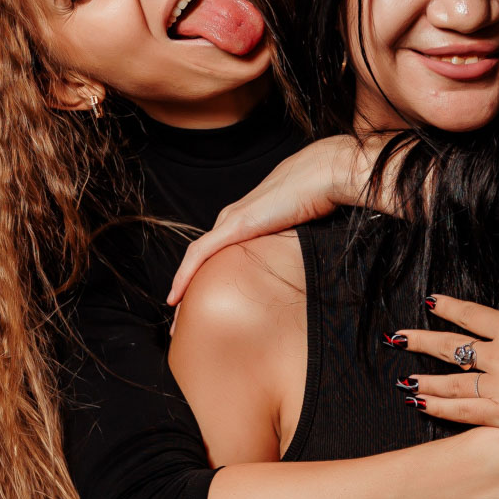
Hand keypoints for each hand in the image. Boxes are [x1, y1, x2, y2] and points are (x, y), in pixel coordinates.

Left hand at [168, 134, 384, 304]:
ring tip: (175, 320)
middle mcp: (233, 219)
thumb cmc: (320, 197)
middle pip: (202, 259)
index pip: (218, 254)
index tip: (202, 307)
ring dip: (183, 289)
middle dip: (190, 290)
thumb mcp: (302, 231)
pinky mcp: (236, 224)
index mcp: (248, 221)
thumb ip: (293, 249)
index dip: (206, 279)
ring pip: (196, 259)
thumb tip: (306, 276)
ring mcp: (232, 220)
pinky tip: (173, 297)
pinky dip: (184, 275)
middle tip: (182, 323)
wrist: (324, 174)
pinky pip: (200, 253)